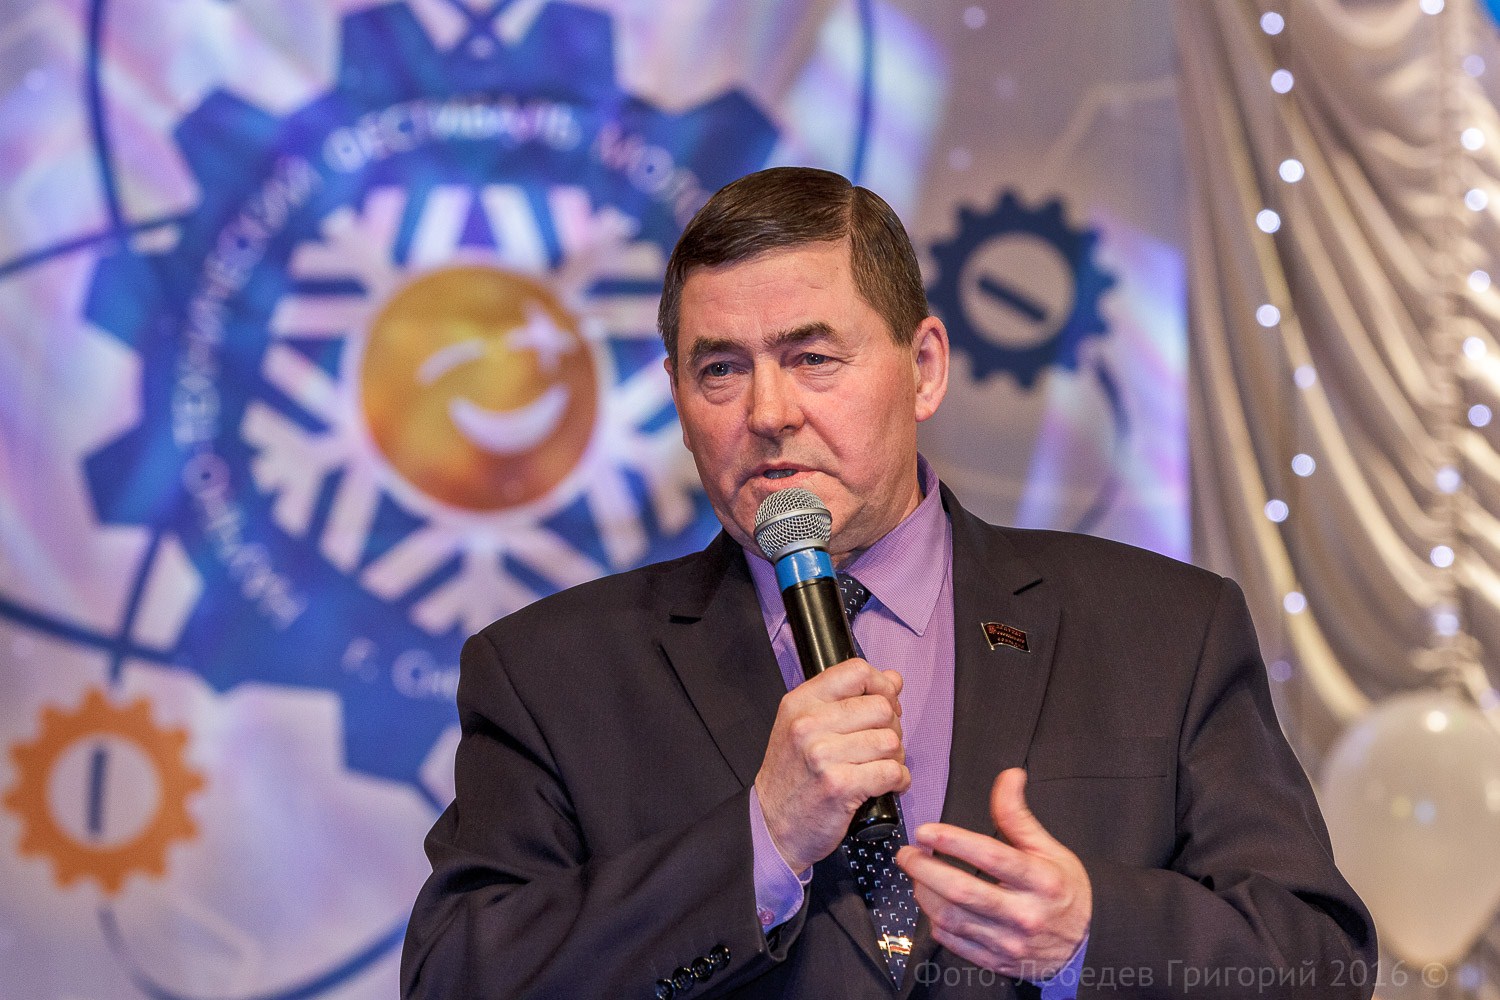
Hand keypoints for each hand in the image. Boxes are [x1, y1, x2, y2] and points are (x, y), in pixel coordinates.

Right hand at [755, 658, 908, 874]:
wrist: (772, 825)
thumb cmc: (792, 776)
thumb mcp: (805, 726)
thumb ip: (846, 700)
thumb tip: (893, 680)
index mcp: (801, 702)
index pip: (857, 671)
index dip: (882, 686)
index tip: (885, 703)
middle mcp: (809, 724)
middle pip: (881, 707)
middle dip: (892, 728)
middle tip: (880, 745)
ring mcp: (822, 755)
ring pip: (890, 741)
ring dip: (895, 757)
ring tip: (879, 767)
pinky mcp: (840, 785)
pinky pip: (892, 772)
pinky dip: (898, 781)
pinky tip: (886, 785)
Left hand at [896, 768, 1089, 980]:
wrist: (1086, 943)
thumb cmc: (1063, 890)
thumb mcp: (1049, 849)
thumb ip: (1019, 816)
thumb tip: (1008, 776)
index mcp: (1041, 881)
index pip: (991, 856)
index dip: (953, 841)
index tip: (926, 831)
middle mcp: (1024, 914)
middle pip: (962, 891)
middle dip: (925, 869)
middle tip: (906, 853)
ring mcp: (1009, 943)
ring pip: (952, 918)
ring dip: (924, 893)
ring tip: (917, 874)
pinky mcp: (996, 962)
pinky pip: (954, 942)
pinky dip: (935, 921)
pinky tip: (932, 902)